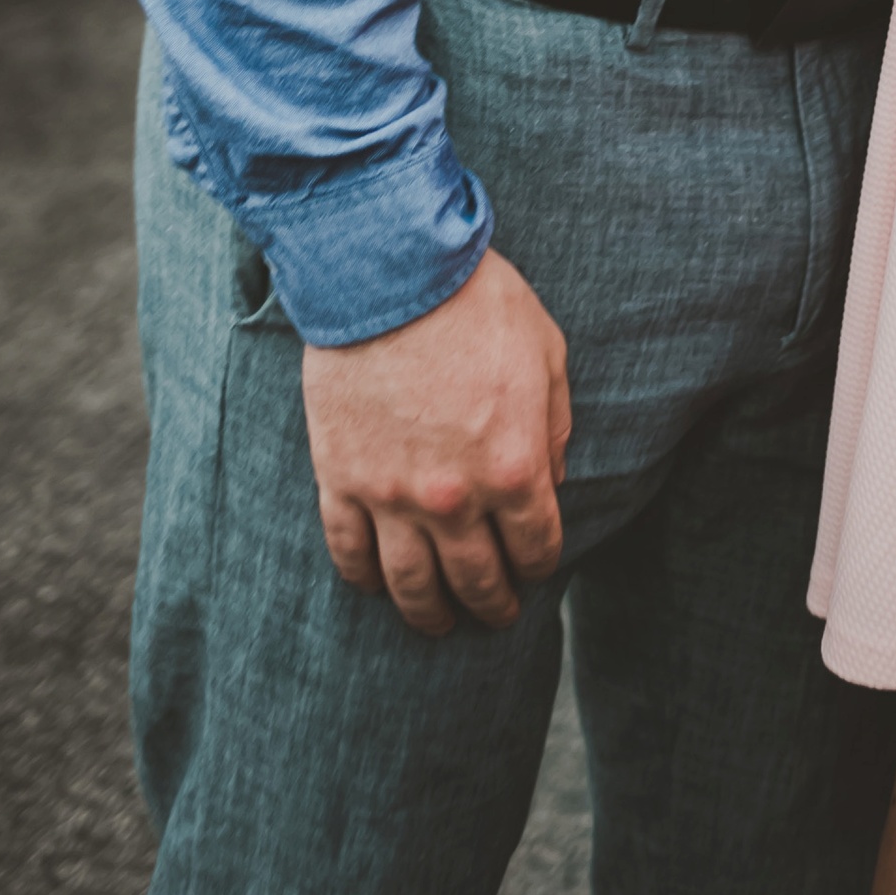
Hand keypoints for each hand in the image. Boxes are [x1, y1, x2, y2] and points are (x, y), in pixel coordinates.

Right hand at [302, 248, 571, 637]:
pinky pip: (350, 552)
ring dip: (428, 614)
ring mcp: (392, 495)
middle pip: (477, 580)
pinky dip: (363, 578)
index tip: (532, 566)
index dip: (538, 565)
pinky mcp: (340, 480)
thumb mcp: (546, 352)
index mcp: (514, 466)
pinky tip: (374, 585)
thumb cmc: (476, 302)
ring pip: (411, 585)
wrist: (389, 270)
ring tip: (436, 624)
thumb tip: (550, 479)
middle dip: (491, 605)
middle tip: (494, 614)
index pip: (536, 547)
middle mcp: (454, 497)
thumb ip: (554, 425)